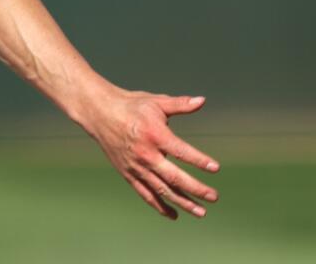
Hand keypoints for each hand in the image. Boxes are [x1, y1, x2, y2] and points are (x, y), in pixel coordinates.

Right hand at [77, 88, 219, 219]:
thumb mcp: (156, 102)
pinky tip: (174, 214)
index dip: (199, 160)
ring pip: (162, 190)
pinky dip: (159, 206)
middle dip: (195, 189)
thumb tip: (202, 101)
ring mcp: (136, 167)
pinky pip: (146, 194)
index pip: (181, 152)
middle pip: (174, 177)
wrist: (100, 114)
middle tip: (213, 197)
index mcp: (154, 134)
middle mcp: (146, 154)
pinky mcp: (128, 175)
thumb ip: (180, 104)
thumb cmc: (131, 105)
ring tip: (201, 212)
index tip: (215, 168)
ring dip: (182, 202)